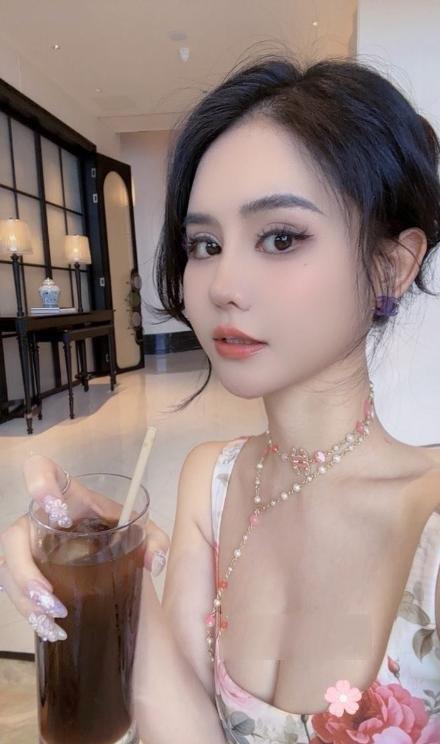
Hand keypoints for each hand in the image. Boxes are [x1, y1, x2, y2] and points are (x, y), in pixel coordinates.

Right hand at [0, 454, 169, 641]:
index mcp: (68, 497)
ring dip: (24, 596)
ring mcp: (30, 547)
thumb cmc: (121, 534)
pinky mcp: (27, 573)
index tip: (55, 511)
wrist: (112, 557)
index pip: (40, 469)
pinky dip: (29, 612)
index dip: (38, 482)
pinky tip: (51, 629)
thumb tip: (154, 562)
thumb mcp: (142, 532)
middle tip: (49, 594)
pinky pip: (13, 591)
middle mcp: (41, 520)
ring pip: (8, 567)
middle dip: (25, 567)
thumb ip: (154, 541)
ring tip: (54, 618)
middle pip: (14, 534)